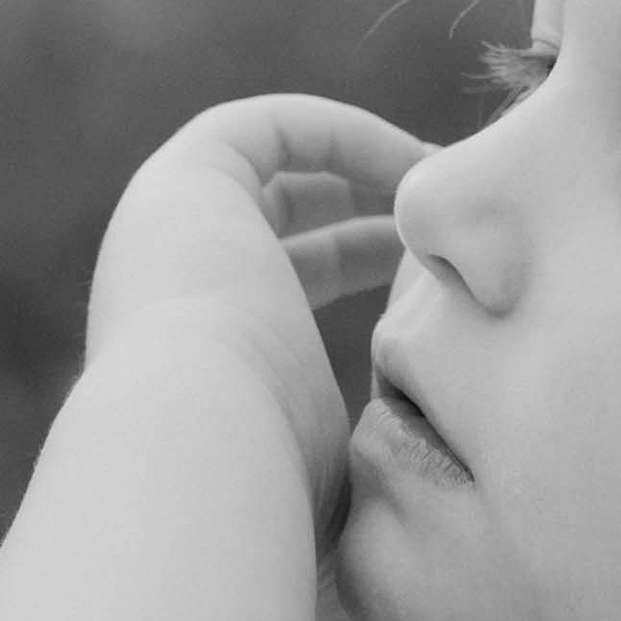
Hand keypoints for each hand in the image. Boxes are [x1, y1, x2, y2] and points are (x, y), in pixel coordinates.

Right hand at [85, 95, 426, 513]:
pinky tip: (413, 165)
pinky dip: (340, 134)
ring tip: (444, 178)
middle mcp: (175, 283)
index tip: (445, 266)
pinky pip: (266, 128)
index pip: (287, 280)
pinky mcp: (180, 181)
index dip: (366, 258)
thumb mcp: (338, 471)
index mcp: (201, 349)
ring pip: (273, 167)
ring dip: (362, 165)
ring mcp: (169, 227)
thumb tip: (429, 470)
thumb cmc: (274, 493)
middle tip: (451, 215)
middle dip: (370, 210)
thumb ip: (370, 450)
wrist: (200, 453)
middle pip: (280, 220)